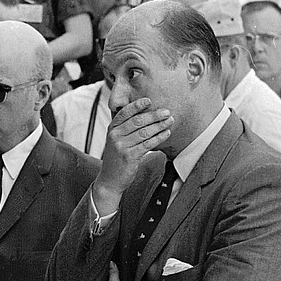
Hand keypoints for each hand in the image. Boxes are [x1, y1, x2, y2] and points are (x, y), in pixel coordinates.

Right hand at [94, 98, 172, 214]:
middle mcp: (114, 136)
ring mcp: (121, 146)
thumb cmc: (117, 158)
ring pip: (144, 132)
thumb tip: (146, 114)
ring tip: (170, 121)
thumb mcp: (116, 141)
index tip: (149, 101)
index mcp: (111, 129)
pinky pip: (147, 144)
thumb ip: (126, 128)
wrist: (110, 179)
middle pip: (137, 121)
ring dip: (159, 126)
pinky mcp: (129, 156)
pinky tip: (166, 133)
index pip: (124, 113)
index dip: (137, 106)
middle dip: (154, 115)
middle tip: (166, 112)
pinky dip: (159, 138)